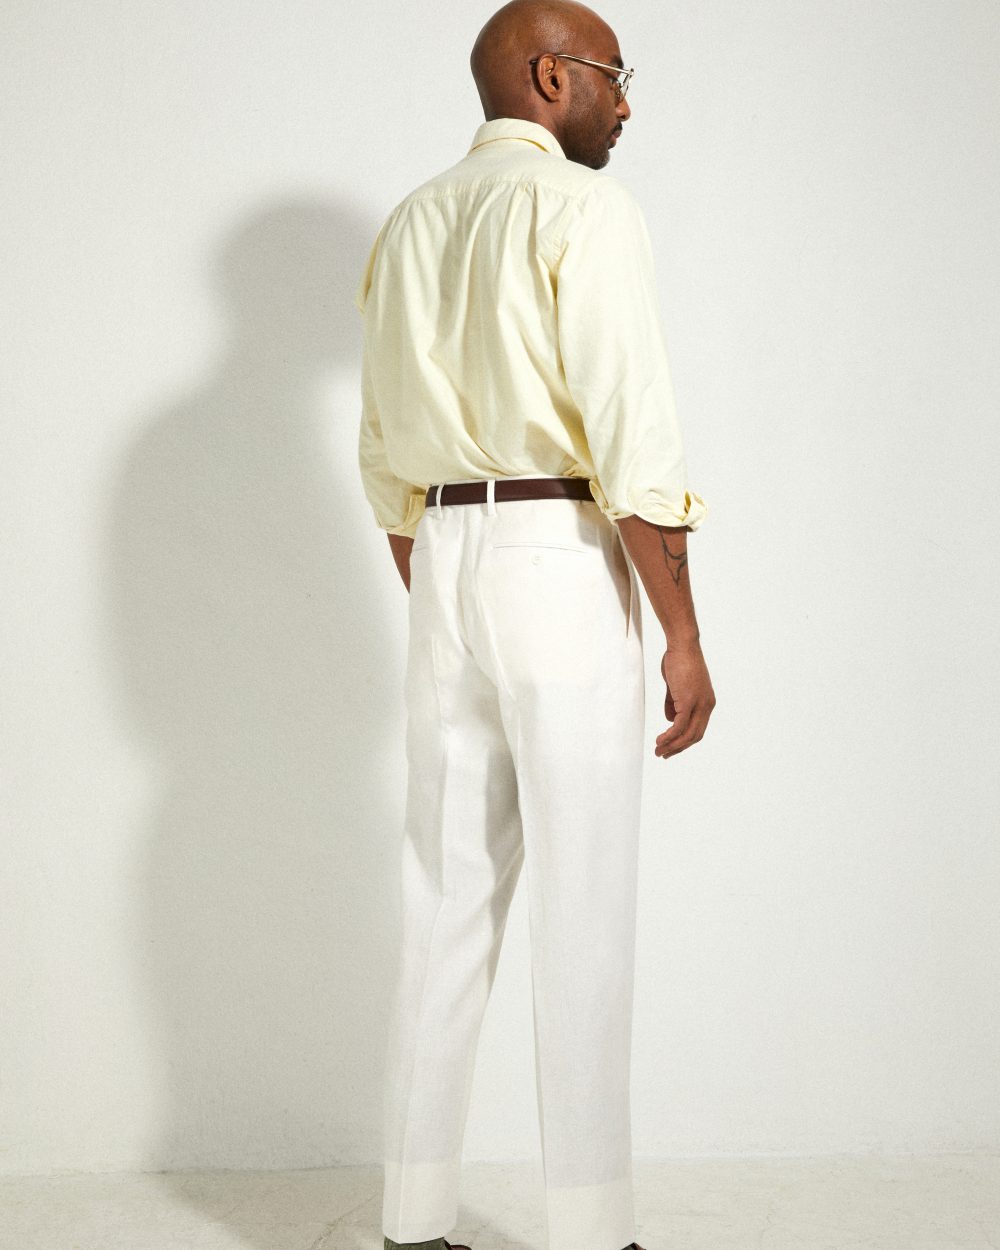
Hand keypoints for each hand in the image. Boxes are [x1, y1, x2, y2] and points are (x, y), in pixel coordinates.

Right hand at [655, 642, 715, 758]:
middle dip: (678, 748)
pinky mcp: (688, 702)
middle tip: (663, 754)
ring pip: (687, 735)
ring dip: (672, 745)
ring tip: (659, 751)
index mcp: (706, 703)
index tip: (671, 747)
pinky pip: (679, 726)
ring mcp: (699, 705)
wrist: (682, 645)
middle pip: (695, 736)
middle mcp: (707, 706)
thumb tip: (670, 720)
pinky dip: (669, 736)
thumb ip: (674, 703)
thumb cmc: (678, 660)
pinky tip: (660, 740)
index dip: (684, 741)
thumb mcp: (676, 686)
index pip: (697, 729)